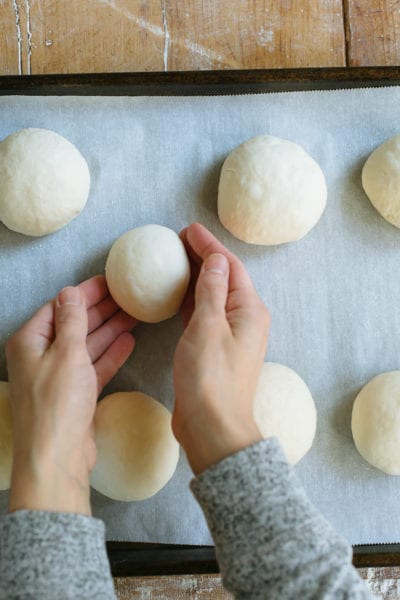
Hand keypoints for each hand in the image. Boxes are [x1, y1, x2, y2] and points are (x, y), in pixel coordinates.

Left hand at [6, 276, 135, 514]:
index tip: (111, 281)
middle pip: (75, 324)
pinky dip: (111, 354)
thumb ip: (72, 320)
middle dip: (101, 310)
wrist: (57, 458)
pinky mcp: (76, 393)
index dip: (85, 292)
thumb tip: (70, 292)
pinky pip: (95, 366)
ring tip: (135, 314)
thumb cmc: (57, 403)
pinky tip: (130, 341)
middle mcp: (42, 356)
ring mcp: (60, 376)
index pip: (60, 307)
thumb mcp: (66, 353)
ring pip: (88, 345)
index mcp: (31, 341)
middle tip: (129, 295)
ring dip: (110, 330)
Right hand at [172, 223, 269, 474]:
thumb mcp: (208, 327)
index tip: (188, 229)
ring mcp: (230, 336)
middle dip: (202, 258)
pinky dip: (190, 302)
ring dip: (195, 278)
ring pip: (212, 297)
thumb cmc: (210, 378)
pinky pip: (203, 315)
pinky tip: (175, 295)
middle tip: (177, 241)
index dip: (209, 246)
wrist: (212, 428)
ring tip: (174, 261)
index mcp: (249, 310)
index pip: (230, 266)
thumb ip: (212, 290)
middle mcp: (244, 319)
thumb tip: (216, 259)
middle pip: (223, 279)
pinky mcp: (214, 349)